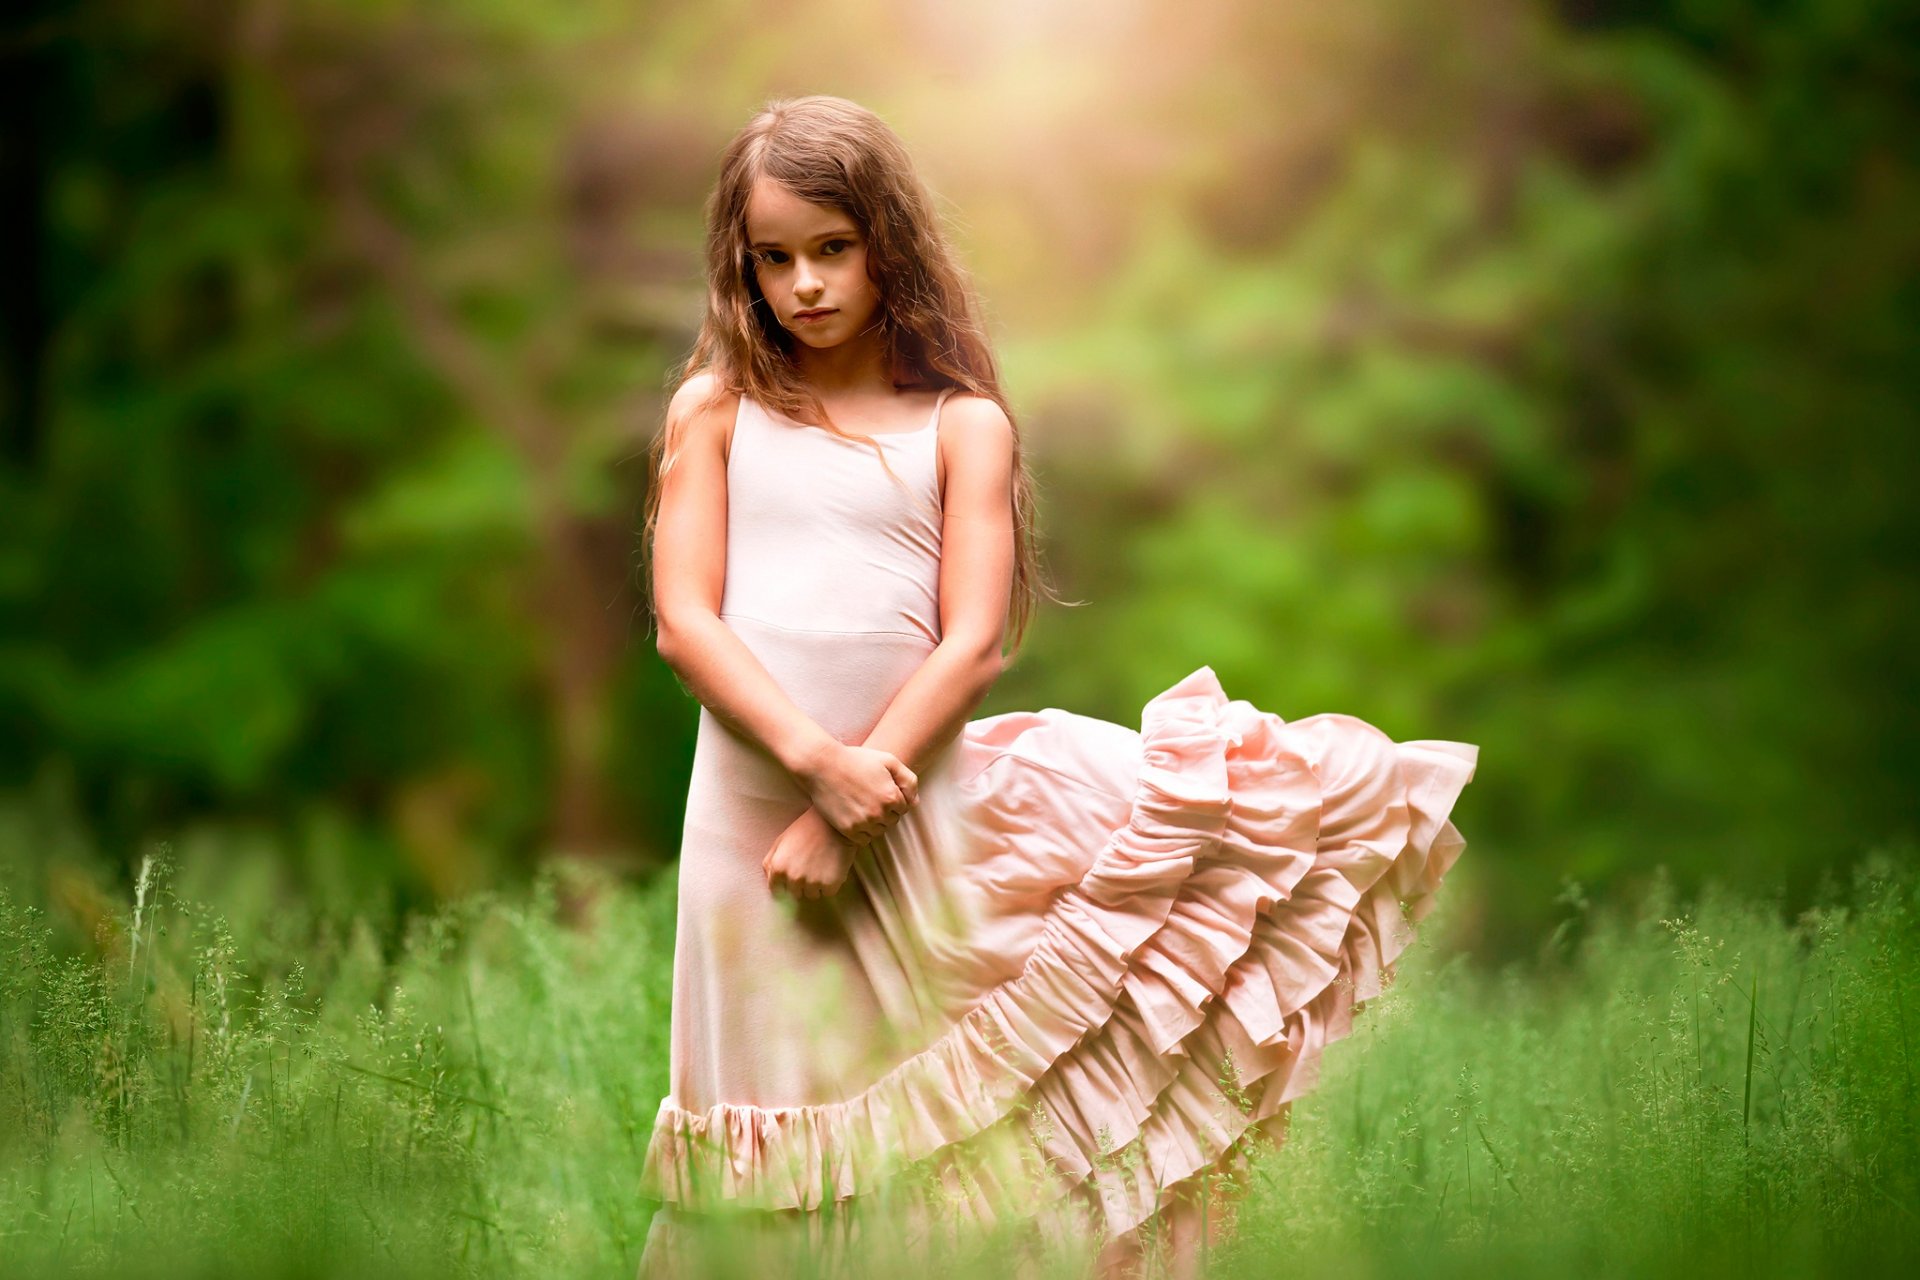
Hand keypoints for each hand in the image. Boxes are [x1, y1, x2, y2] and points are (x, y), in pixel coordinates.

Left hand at [763, 808, 855, 899]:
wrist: (832, 823)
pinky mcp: (830, 884)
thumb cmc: (805, 829)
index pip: (777, 892)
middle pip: (796, 894)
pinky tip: (831, 869)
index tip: (793, 876)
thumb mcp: (780, 841)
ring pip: (812, 895)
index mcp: (778, 869)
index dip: (785, 885)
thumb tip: (770, 881)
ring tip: (821, 867)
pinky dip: (830, 885)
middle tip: (810, 867)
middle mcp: (793, 879)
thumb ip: (769, 863)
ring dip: (816, 886)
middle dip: (801, 885)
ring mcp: (812, 883)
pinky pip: (828, 893)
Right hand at [794, 742, 918, 844]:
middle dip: (886, 810)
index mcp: (891, 797)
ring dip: (875, 822)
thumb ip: (908, 780)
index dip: (893, 797)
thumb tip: (915, 802)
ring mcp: (862, 823)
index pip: (904, 807)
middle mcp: (879, 813)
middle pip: (892, 821)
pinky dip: (862, 832)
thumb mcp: (887, 760)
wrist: (822, 765)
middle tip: (870, 796)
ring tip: (862, 806)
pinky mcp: (847, 830)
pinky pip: (863, 840)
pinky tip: (855, 817)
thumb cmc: (856, 759)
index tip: (880, 788)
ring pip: (879, 831)